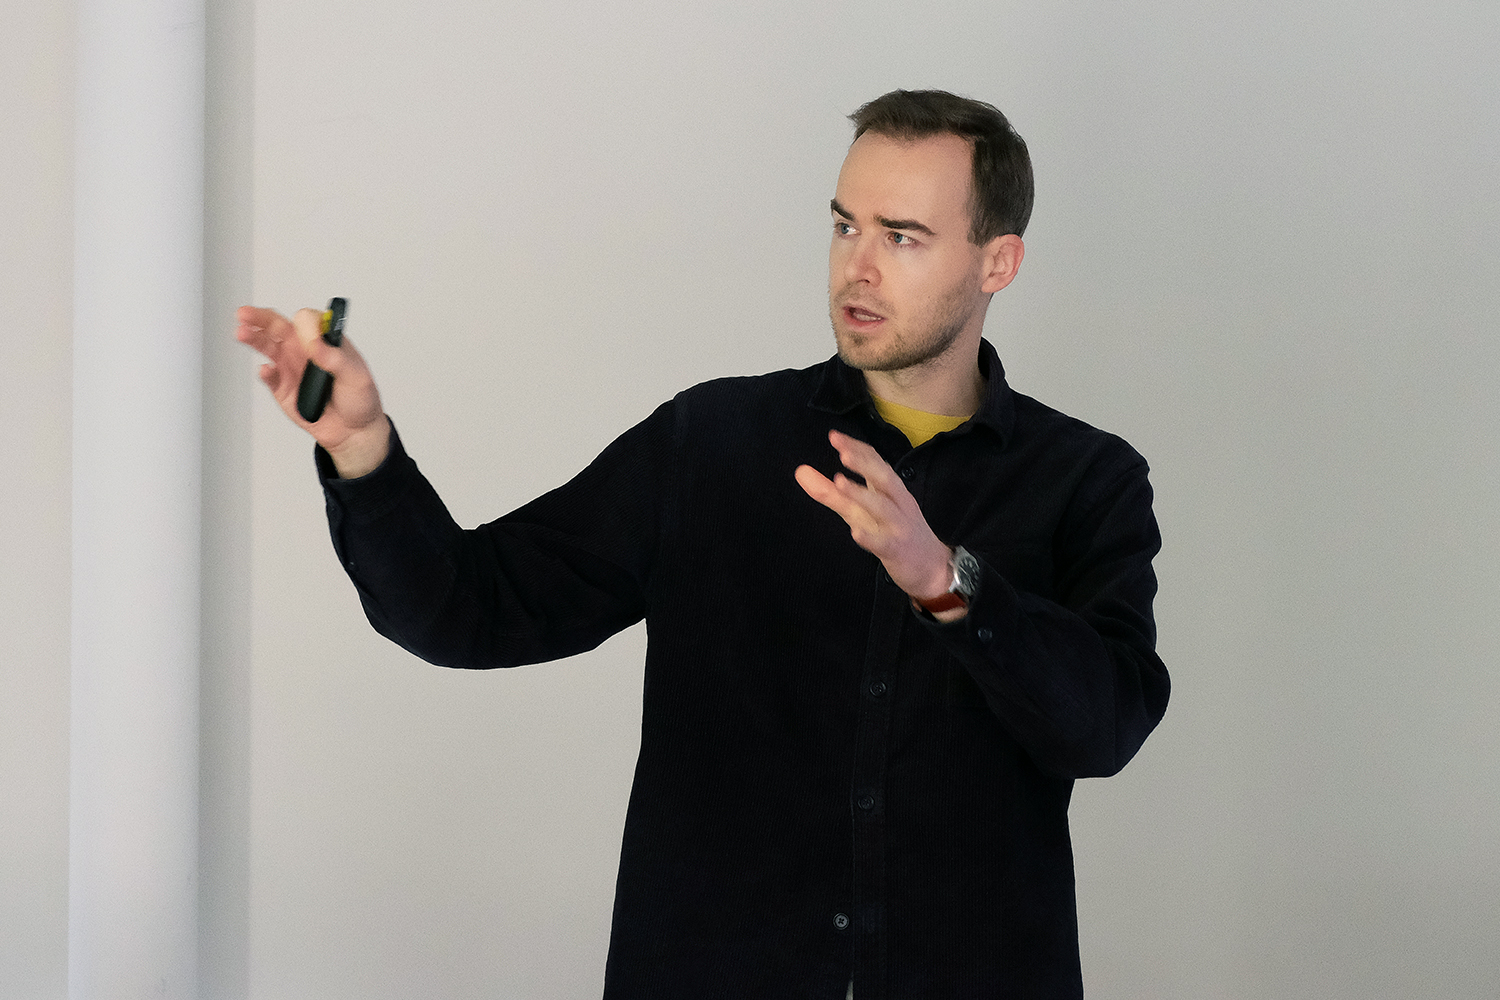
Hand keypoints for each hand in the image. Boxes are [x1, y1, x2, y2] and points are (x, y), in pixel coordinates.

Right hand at [235, 305, 390, 476]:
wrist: (353, 432)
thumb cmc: (359, 399)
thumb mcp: (357, 376)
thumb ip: (336, 359)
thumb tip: (316, 343)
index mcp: (325, 341)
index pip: (308, 320)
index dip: (304, 325)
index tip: (308, 338)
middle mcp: (305, 350)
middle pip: (279, 326)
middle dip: (261, 318)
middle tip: (247, 314)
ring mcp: (291, 368)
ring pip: (267, 347)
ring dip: (254, 338)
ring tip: (243, 332)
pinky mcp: (283, 388)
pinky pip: (270, 377)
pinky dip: (265, 373)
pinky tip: (266, 370)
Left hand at [795, 430, 959, 615]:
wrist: (931, 568)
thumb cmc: (893, 533)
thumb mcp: (860, 512)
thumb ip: (831, 493)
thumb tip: (800, 471)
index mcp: (890, 490)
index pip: (876, 462)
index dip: (857, 448)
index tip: (834, 436)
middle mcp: (897, 503)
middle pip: (884, 478)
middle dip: (864, 463)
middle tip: (842, 451)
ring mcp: (899, 526)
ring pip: (883, 507)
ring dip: (861, 493)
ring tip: (839, 482)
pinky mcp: (897, 551)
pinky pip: (884, 543)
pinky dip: (870, 538)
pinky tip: (855, 533)